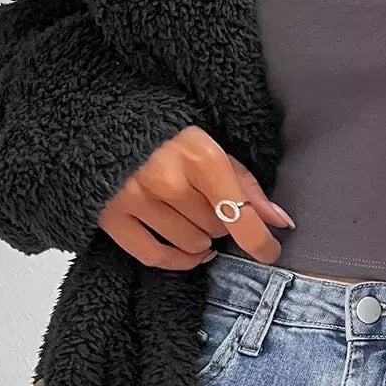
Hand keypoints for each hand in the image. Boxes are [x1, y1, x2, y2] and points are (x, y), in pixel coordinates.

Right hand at [98, 126, 292, 268]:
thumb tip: (280, 221)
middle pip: (216, 230)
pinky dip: (178, 260)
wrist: (106, 125)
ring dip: (199, 239)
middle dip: (219, 221)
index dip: (261, 242)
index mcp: (200, 158)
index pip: (240, 216)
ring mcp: (138, 201)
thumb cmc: (169, 138)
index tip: (269, 251)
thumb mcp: (213, 149)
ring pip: (191, 246)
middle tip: (207, 202)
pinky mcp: (113, 217)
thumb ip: (247, 186)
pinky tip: (189, 252)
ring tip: (191, 216)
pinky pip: (156, 257)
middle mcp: (168, 181)